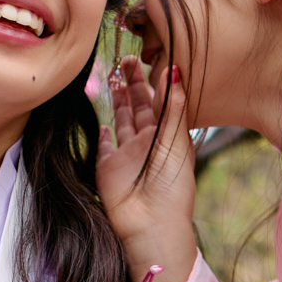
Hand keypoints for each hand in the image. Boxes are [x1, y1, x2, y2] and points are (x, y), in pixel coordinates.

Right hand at [96, 56, 197, 281]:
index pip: (162, 102)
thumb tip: (175, 69)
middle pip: (141, 106)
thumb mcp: (177, 142)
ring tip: (116, 75)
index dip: (156, 81)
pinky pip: (105, 146)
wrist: (150, 224)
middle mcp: (148, 143)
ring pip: (122, 120)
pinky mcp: (107, 167)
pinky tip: (105, 123)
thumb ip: (173, 106)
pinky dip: (104, 134)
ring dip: (120, 100)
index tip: (152, 57)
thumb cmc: (172, 186)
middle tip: (129, 58)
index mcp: (169, 137)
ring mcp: (127, 155)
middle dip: (134, 83)